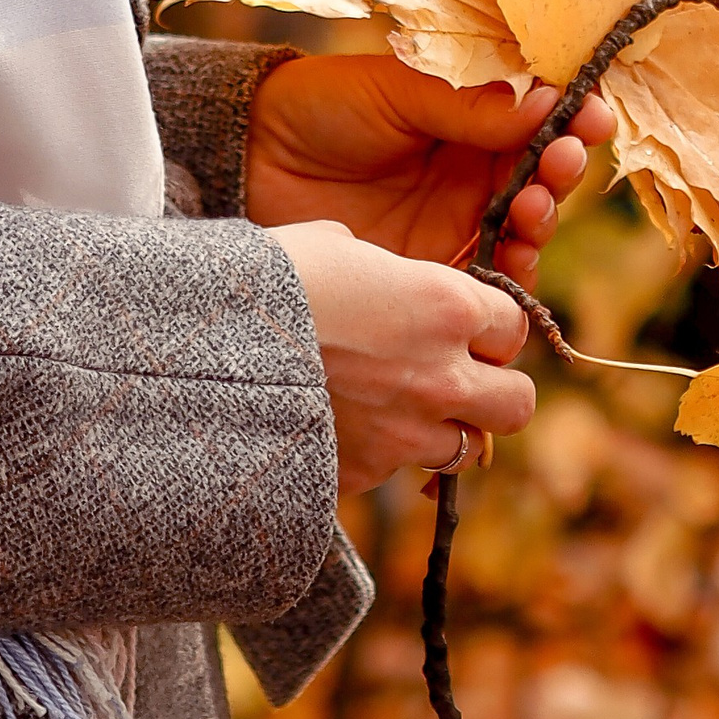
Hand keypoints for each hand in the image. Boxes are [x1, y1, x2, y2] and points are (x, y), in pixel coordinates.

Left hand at [246, 56, 617, 283]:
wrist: (248, 159)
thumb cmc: (321, 108)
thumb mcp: (397, 91)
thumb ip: (468, 105)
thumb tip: (547, 101)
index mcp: (475, 121)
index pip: (543, 122)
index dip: (573, 120)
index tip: (590, 114)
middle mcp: (478, 175)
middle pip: (546, 181)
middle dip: (564, 171)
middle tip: (560, 160)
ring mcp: (460, 226)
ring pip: (528, 234)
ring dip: (544, 221)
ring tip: (531, 205)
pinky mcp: (435, 274)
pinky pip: (490, 286)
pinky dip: (512, 277)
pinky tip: (514, 257)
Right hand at [267, 220, 537, 492]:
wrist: (200, 349)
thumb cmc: (263, 277)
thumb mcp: (332, 246)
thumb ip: (382, 269)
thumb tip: (378, 277)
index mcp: (446, 306)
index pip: (513, 327)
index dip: (490, 329)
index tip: (464, 329)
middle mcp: (442, 376)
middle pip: (518, 404)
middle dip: (495, 393)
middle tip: (456, 381)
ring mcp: (407, 432)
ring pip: (464, 451)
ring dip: (441, 432)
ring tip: (398, 412)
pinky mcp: (364, 472)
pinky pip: (391, 471)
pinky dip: (375, 455)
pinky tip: (336, 430)